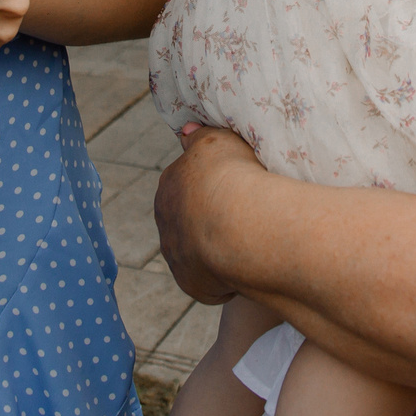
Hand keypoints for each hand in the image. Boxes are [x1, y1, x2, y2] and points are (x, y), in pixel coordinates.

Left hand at [153, 124, 259, 304]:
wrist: (238, 224)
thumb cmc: (232, 175)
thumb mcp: (217, 141)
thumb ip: (200, 137)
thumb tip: (186, 130)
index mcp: (170, 186)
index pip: (186, 190)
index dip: (212, 191)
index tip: (235, 193)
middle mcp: (166, 222)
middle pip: (188, 224)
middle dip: (209, 224)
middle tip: (244, 221)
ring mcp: (176, 256)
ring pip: (197, 254)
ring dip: (217, 253)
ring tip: (249, 247)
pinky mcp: (192, 284)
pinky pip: (211, 284)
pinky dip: (227, 280)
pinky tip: (248, 269)